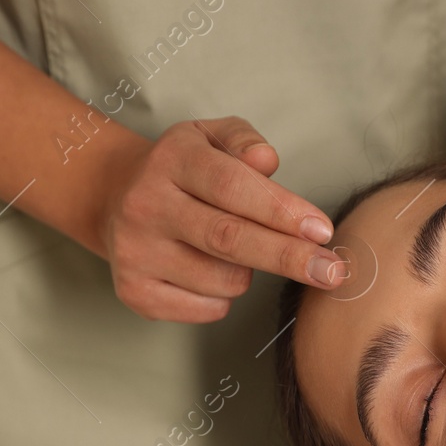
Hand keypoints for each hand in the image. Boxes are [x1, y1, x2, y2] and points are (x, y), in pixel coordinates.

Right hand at [96, 116, 344, 322]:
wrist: (114, 196)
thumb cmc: (183, 169)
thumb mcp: (211, 136)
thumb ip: (245, 141)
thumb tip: (267, 160)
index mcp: (171, 160)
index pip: (231, 186)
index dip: (281, 211)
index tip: (322, 230)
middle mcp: (146, 205)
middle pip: (229, 239)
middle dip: (288, 257)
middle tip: (331, 271)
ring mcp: (135, 252)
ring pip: (225, 280)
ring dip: (249, 272)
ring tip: (233, 251)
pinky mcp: (134, 292)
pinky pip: (208, 309)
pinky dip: (224, 298)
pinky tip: (208, 272)